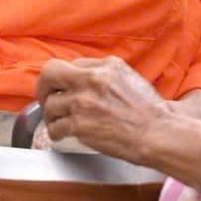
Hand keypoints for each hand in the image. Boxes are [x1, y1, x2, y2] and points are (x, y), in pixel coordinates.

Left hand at [36, 58, 175, 158]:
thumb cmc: (149, 112)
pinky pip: (54, 127)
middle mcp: (92, 79)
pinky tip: (61, 135)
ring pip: (50, 105)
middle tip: (46, 98)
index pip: (73, 65)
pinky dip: (55, 133)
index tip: (64, 89)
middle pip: (50, 74)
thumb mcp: (129, 79)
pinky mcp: (79, 124)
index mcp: (106, 65)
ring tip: (58, 123)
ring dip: (51, 116)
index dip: (66, 80)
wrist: (157, 134)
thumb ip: (105, 75)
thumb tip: (83, 80)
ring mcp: (83, 102)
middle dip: (43, 88)